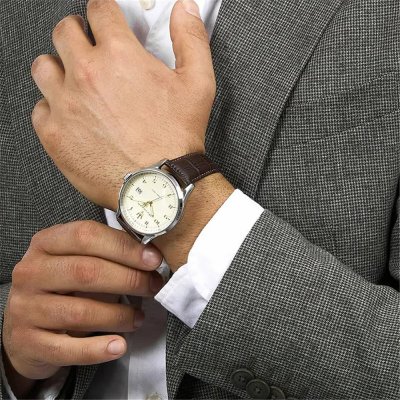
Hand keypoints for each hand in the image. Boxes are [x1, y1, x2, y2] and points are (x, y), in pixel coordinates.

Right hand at [2, 221, 163, 383]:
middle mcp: (31, 272)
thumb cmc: (61, 287)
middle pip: (86, 271)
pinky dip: (98, 349)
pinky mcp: (27, 342)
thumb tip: (150, 256)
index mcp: (45, 243)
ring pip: (80, 312)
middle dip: (129, 279)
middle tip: (153, 286)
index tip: (153, 259)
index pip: (86, 236)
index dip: (124, 247)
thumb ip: (106, 253)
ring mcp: (25, 308)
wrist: (24, 327)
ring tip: (139, 317)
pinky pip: (67, 348)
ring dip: (119, 315)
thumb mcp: (76, 260)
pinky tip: (119, 345)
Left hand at [31, 0, 215, 210]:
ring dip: (59, 67)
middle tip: (88, 46)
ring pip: (44, 66)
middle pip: (64, 31)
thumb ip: (191, 39)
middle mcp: (86, 75)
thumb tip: (186, 11)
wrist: (159, 185)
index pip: (99, 10)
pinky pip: (39, 108)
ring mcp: (66, 105)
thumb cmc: (176, 140)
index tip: (104, 17)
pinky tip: (70, 114)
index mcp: (119, 56)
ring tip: (75, 80)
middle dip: (78, 32)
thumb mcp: (198, 84)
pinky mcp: (55, 134)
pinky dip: (52, 107)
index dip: (103, 9)